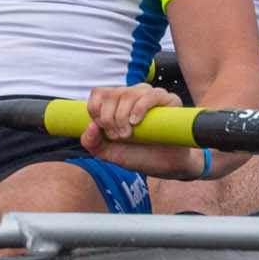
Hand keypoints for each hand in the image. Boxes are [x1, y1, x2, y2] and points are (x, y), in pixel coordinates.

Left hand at [78, 82, 203, 180]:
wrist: (166, 166)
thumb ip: (94, 144)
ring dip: (122, 116)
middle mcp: (133, 95)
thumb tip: (89, 127)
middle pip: (112, 94)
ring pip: (129, 93)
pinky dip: (140, 107)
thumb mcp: (110, 153)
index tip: (101, 129)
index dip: (95, 108)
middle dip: (109, 118)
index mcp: (117, 103)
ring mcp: (151, 96)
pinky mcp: (169, 101)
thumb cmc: (139, 156)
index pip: (99, 93)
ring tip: (128, 135)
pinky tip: (136, 122)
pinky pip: (152, 95)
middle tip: (117, 136)